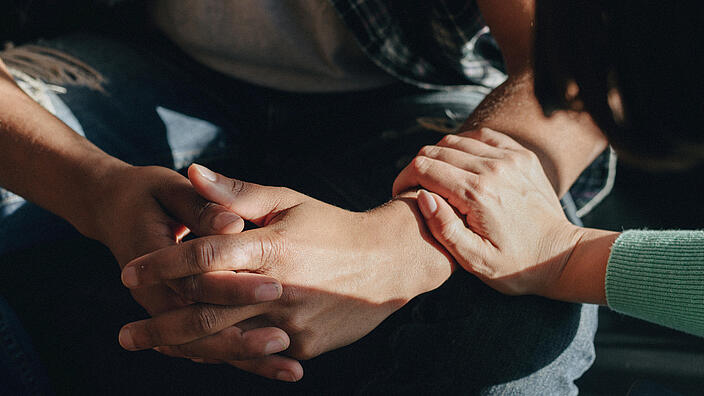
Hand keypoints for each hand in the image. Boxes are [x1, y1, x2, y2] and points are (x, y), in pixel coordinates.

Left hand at [117, 164, 452, 379]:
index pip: (204, 258)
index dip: (162, 264)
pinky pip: (256, 354)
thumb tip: (193, 171)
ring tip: (154, 347)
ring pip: (226, 342)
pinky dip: (226, 355)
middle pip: (205, 312)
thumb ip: (237, 194)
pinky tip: (200, 354)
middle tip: (125, 335)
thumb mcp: (289, 202)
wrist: (388, 263)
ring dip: (184, 347)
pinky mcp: (303, 345)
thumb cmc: (332, 226)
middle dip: (160, 326)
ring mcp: (292, 322)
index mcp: (272, 247)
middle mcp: (278, 289)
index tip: (128, 272)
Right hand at [393, 128, 581, 296]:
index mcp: (477, 194)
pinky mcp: (521, 155)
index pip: (424, 168)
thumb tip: (423, 197)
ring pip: (457, 140)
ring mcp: (510, 158)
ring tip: (437, 180)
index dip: (404, 178)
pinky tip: (461, 165)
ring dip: (440, 156)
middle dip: (418, 167)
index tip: (401, 194)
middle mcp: (493, 168)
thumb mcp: (475, 260)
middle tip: (415, 189)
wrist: (561, 256)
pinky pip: (483, 137)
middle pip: (437, 150)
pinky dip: (465, 146)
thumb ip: (444, 228)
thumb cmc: (515, 266)